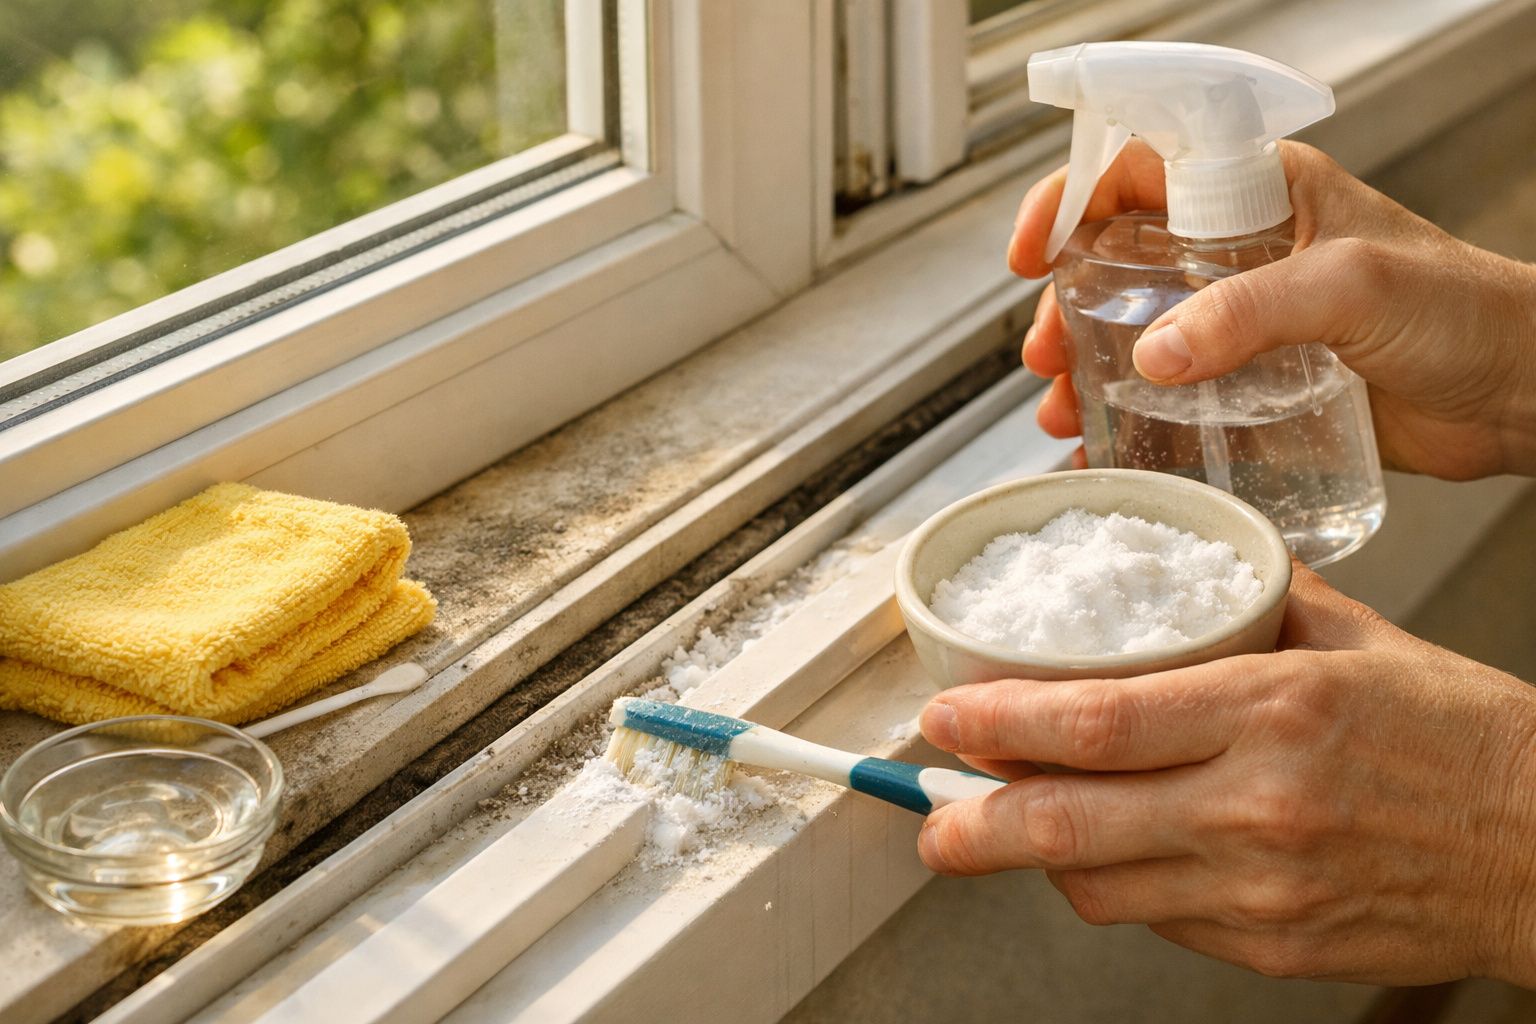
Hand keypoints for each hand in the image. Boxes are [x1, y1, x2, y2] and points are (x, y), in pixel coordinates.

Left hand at [916, 566, 1535, 984]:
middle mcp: (1257, 806)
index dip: (1000, 724)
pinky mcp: (1272, 950)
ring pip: (1098, 886)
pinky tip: (1105, 856)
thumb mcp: (1357, 640)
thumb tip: (1179, 580)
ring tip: (998, 828)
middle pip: (1070, 824)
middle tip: (926, 815)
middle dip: (974, 824)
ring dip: (1032, 859)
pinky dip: (1111, 888)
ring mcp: (1262, 891)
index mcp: (1272, 709)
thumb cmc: (1462, 736)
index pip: (1096, 721)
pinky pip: (1155, 921)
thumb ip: (1251, 606)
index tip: (945, 716)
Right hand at [1009, 140, 1535, 480]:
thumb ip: (1251, 311)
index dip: (1070, 200)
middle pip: (1118, 263)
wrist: (1522, 395)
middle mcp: (1240, 255)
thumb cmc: (1464, 310)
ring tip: (1062, 410)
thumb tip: (1155, 354)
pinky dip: (1130, 428)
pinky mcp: (1255, 389)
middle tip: (1046, 355)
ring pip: (1136, 336)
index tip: (1033, 253)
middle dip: (1066, 308)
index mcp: (1259, 194)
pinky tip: (1102, 453)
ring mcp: (1244, 324)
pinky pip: (1174, 402)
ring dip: (1087, 372)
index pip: (1140, 171)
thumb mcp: (1349, 285)